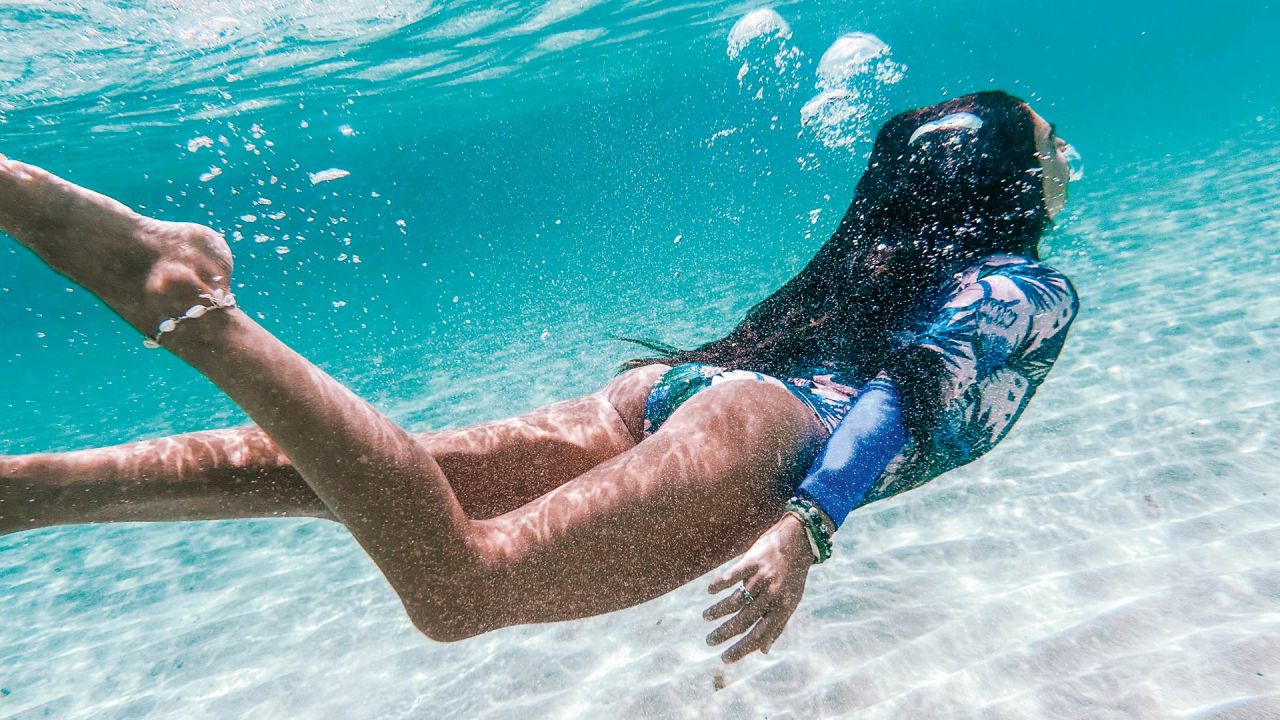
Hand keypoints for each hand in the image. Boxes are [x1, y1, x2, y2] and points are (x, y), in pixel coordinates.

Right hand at [703, 513, 813, 662]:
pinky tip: (710, 591)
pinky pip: (732, 576)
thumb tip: (764, 650)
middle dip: (723, 633)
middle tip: (709, 641)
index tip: (725, 658)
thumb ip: (777, 626)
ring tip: (707, 617)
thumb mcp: (790, 603)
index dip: (741, 649)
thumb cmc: (793, 576)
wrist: (799, 540)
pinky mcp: (753, 560)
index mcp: (782, 608)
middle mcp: (772, 595)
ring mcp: (762, 577)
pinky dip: (719, 584)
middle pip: (743, 620)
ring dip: (718, 611)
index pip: (759, 635)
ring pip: (734, 600)